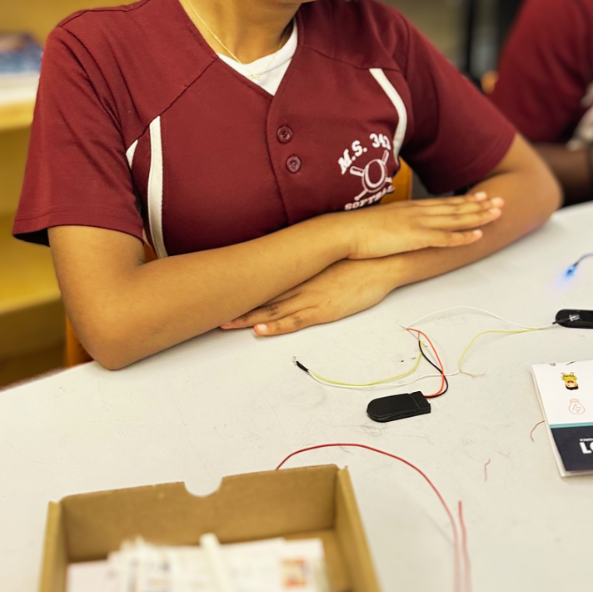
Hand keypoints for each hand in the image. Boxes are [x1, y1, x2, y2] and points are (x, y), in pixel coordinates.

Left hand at [220, 259, 394, 335]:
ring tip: (226, 323)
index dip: (243, 288)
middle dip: (237, 305)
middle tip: (213, 310)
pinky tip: (260, 329)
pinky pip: (295, 321)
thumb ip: (308, 268)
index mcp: (300, 272)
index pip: (265, 282)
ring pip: (272, 310)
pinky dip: (276, 326)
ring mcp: (310, 297)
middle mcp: (300, 284)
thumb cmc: (356, 262)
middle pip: (263, 296)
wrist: (379, 264)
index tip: (222, 292)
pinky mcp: (323, 310)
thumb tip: (292, 270)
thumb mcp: (326, 262)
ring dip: (248, 318)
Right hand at [340, 192, 503, 259]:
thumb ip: (390, 222)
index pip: (442, 203)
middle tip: (500, 200)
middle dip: (480, 204)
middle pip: (455, 207)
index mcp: (409, 208)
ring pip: (456, 219)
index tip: (480, 195)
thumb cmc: (354, 229)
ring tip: (498, 213)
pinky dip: (463, 236)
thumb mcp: (376, 221)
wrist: (343, 231)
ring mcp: (418, 224)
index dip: (463, 200)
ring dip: (479, 216)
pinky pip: (445, 238)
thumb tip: (393, 227)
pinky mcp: (415, 238)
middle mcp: (417, 212)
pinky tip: (478, 235)